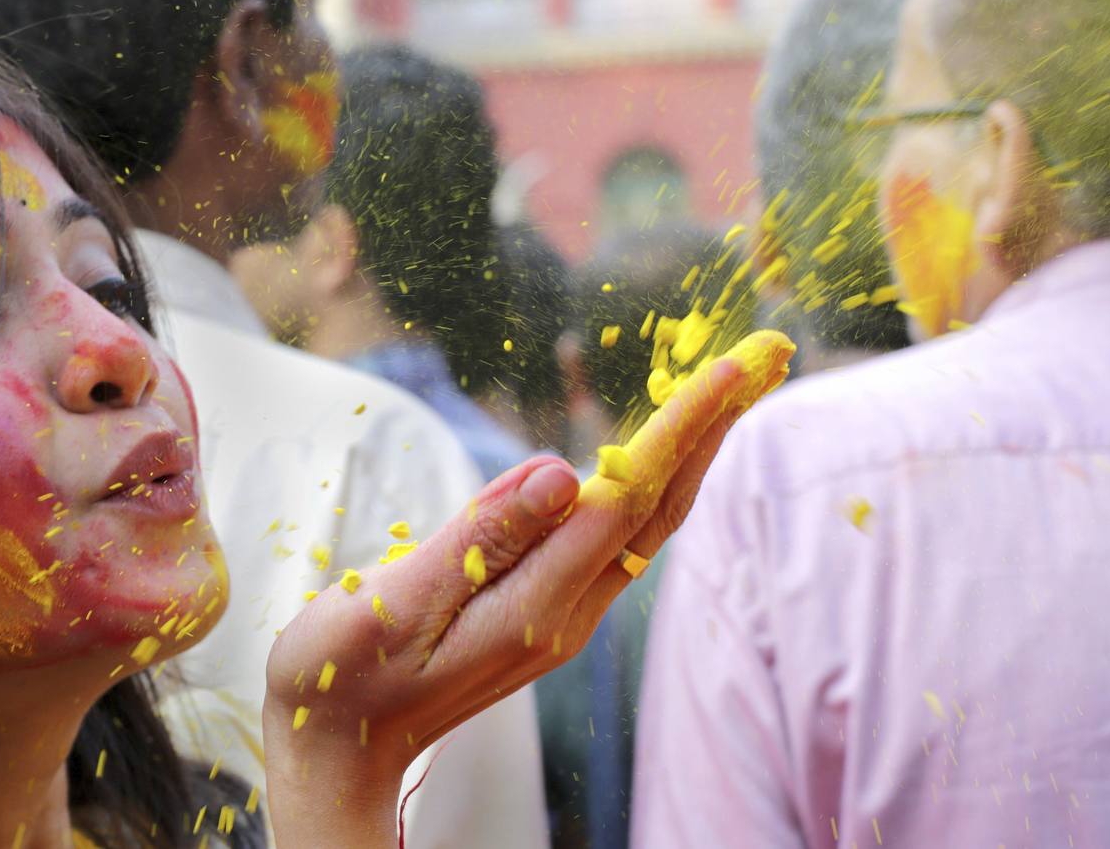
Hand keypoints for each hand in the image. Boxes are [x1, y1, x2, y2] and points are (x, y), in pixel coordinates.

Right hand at [262, 331, 794, 847]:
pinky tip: (663, 450)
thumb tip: (558, 471)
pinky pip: (615, 537)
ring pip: (646, 523)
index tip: (734, 367)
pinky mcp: (547, 613)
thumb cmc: (342, 679)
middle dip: (717, 426)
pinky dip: (652, 480)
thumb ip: (478, 537)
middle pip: (660, 508)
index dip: (683, 426)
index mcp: (532, 609)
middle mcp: (565, 615)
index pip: (626, 500)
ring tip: (731, 384)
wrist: (338, 756)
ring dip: (694, 449)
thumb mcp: (394, 601)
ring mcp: (562, 618)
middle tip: (771, 353)